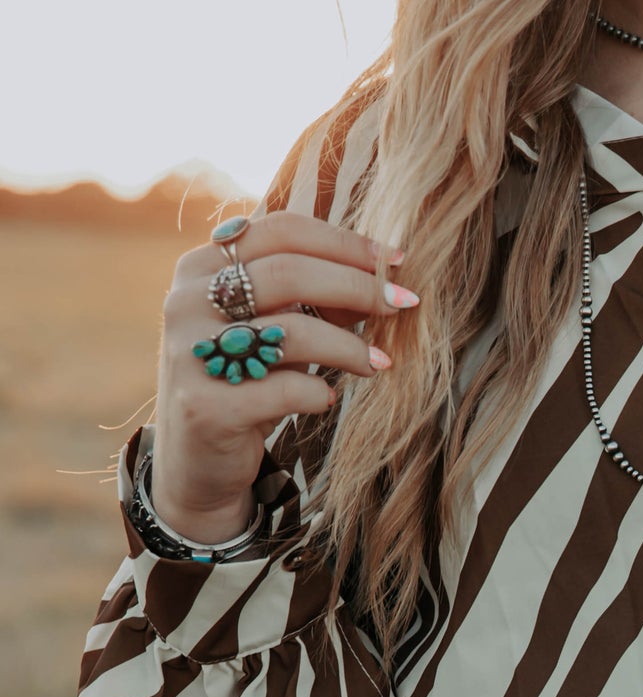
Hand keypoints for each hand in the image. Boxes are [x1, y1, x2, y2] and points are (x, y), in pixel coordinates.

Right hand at [149, 211, 419, 539]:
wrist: (197, 465)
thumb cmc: (246, 388)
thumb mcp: (274, 334)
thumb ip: (314, 302)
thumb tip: (381, 279)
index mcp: (201, 268)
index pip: (281, 232)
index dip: (344, 243)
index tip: (395, 262)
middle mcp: (187, 301)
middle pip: (289, 273)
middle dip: (358, 287)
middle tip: (402, 307)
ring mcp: (192, 353)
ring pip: (291, 331)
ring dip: (349, 346)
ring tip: (378, 363)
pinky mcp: (208, 406)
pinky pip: (287, 389)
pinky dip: (320, 395)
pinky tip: (327, 401)